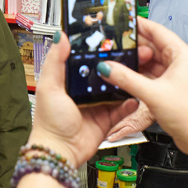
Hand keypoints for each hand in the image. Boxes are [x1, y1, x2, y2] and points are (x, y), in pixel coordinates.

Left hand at [28, 33, 139, 167]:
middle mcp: (84, 91)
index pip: (86, 60)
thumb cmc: (49, 122)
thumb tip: (60, 36)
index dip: (99, 50)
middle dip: (118, 64)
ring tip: (138, 70)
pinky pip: (122, 108)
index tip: (112, 40)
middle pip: (105, 73)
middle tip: (132, 53)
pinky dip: (130, 102)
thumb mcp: (49, 86)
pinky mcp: (107, 119)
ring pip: (117, 89)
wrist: (60, 151)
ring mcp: (97, 105)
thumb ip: (55, 61)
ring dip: (127, 81)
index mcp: (69, 80)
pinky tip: (137, 94)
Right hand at [95, 18, 187, 154]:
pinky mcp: (172, 87)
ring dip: (136, 61)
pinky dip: (140, 74)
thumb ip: (127, 79)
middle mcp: (181, 62)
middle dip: (134, 45)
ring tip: (117, 59)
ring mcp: (177, 75)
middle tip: (114, 43)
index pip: (157, 31)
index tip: (123, 21)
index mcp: (182, 55)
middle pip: (153, 45)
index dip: (139, 25)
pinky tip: (127, 76)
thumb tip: (107, 67)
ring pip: (152, 61)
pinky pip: (153, 74)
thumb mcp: (152, 94)